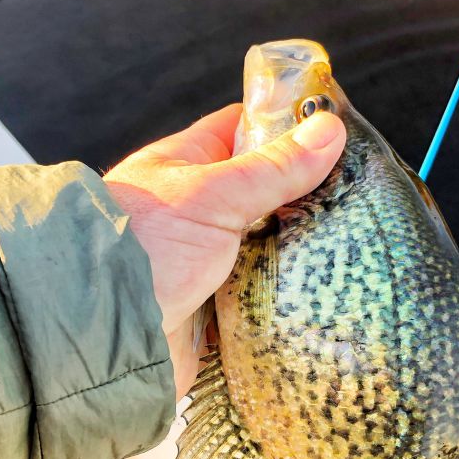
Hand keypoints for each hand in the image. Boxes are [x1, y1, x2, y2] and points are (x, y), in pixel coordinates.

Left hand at [104, 103, 345, 398]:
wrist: (99, 333)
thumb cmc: (142, 247)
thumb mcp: (213, 195)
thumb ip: (273, 168)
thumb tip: (328, 130)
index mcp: (187, 166)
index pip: (242, 128)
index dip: (287, 125)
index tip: (336, 131)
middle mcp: (195, 211)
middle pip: (263, 194)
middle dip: (304, 199)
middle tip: (359, 199)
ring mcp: (206, 261)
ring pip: (267, 249)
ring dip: (298, 253)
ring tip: (352, 247)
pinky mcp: (214, 309)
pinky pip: (261, 298)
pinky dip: (284, 298)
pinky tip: (321, 294)